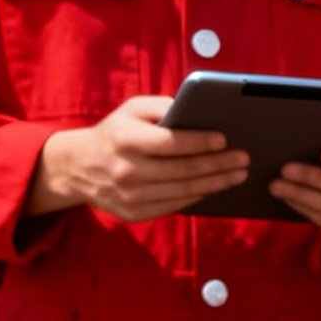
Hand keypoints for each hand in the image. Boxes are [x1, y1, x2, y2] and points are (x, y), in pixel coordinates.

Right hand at [29, 95, 248, 221]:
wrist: (78, 167)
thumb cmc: (115, 133)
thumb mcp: (131, 110)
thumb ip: (163, 107)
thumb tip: (198, 113)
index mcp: (125, 140)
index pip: (170, 142)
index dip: (199, 142)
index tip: (224, 139)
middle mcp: (126, 170)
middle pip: (183, 170)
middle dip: (218, 164)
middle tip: (243, 159)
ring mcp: (129, 196)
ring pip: (183, 191)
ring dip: (216, 183)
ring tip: (238, 174)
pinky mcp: (134, 213)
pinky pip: (174, 205)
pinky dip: (198, 196)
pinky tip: (215, 186)